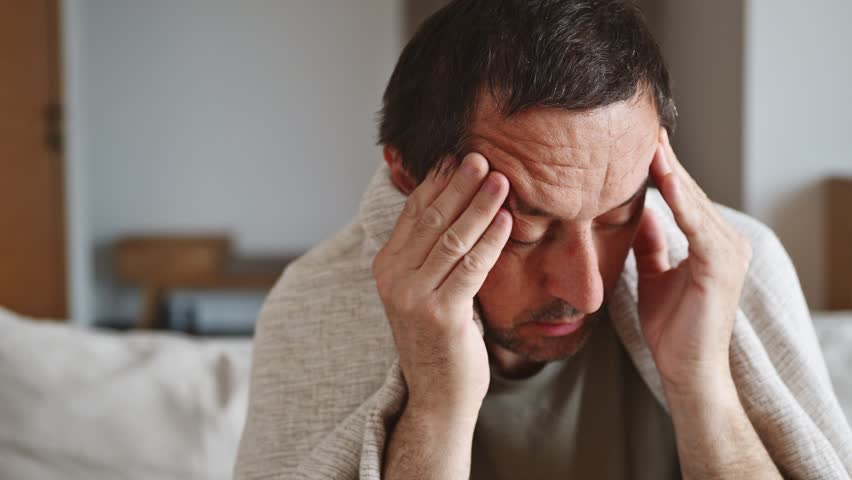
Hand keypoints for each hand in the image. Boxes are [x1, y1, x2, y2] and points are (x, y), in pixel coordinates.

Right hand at [371, 153, 511, 417]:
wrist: (438, 394)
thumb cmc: (440, 338)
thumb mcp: (426, 288)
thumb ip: (432, 250)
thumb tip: (454, 201)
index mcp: (387, 266)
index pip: (414, 212)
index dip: (438, 181)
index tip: (460, 156)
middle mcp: (393, 278)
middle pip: (432, 219)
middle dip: (460, 185)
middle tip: (483, 157)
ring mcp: (414, 297)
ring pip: (452, 239)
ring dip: (480, 206)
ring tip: (502, 180)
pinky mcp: (441, 315)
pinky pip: (471, 268)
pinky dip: (491, 241)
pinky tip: (507, 221)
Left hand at [634, 129, 751, 397]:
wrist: (685, 370)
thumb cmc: (672, 327)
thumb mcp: (654, 275)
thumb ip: (652, 244)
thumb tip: (640, 212)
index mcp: (712, 243)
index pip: (682, 197)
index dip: (661, 169)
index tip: (638, 141)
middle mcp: (728, 241)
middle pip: (688, 192)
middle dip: (664, 161)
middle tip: (642, 127)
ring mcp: (729, 252)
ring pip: (692, 202)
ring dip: (668, 171)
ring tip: (648, 141)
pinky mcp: (720, 266)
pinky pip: (695, 225)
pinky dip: (677, 199)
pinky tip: (660, 176)